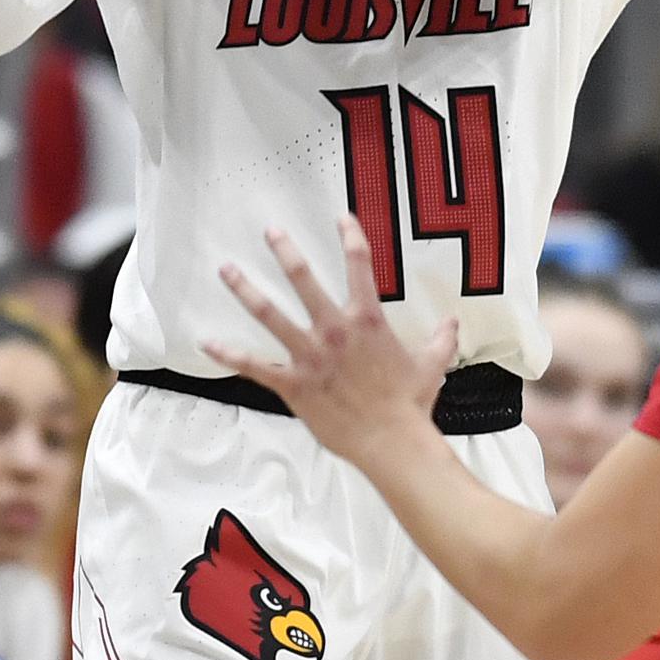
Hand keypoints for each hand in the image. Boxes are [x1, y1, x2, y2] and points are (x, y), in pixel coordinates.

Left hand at [207, 213, 457, 472]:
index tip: (341, 217)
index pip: (360, 266)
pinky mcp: (292, 383)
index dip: (351, 237)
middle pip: (303, 280)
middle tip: (270, 231)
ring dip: (245, 290)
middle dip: (285, 251)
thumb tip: (453, 322)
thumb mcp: (433, 364)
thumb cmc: (411, 403)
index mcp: (367, 319)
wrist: (391, 442)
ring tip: (226, 270)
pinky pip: (254, 367)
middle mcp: (333, 330)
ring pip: (269, 315)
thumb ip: (441, 339)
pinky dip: (229, 355)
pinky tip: (206, 342)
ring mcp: (309, 356)